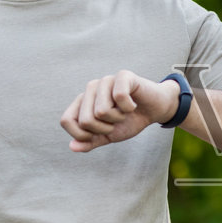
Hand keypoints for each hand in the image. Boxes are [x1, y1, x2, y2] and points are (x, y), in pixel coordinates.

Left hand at [60, 70, 179, 152]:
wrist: (155, 110)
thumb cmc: (130, 120)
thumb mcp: (108, 136)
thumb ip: (90, 141)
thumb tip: (72, 146)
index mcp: (82, 102)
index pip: (66, 121)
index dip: (83, 135)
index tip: (100, 133)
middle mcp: (90, 88)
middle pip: (85, 120)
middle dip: (105, 129)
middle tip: (117, 121)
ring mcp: (105, 81)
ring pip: (101, 111)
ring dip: (118, 118)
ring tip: (125, 112)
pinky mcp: (122, 76)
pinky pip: (119, 97)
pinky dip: (129, 108)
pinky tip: (133, 104)